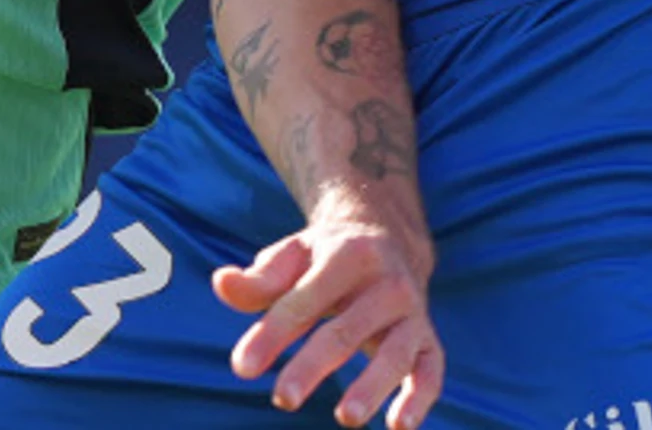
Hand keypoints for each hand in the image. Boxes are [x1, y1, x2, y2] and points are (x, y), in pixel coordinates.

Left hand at [214, 210, 443, 427]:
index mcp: (348, 254)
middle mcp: (387, 283)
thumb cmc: (326, 259)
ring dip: (372, 387)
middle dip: (313, 365)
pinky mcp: (428, 339)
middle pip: (346, 331)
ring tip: (345, 418)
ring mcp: (413, 313)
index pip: (303, 301)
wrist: (388, 240)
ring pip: (395, 354)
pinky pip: (430, 371)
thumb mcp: (293, 257)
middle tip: (282, 399)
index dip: (271, 334)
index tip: (241, 367)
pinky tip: (399, 427)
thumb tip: (221, 283)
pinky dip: (419, 398)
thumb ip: (259, 278)